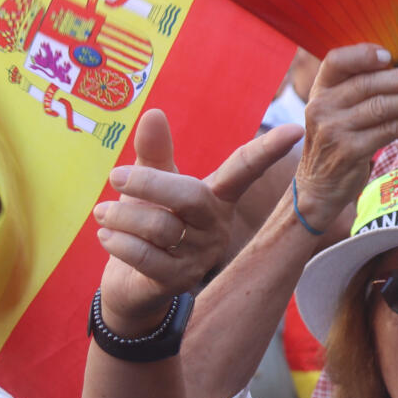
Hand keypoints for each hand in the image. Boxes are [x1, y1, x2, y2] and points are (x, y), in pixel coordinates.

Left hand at [94, 109, 300, 334]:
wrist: (132, 284)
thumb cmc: (148, 224)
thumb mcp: (150, 185)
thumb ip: (154, 152)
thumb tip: (154, 113)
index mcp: (216, 198)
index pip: (244, 170)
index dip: (268, 150)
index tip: (295, 131)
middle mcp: (215, 226)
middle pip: (190, 196)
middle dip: (148, 183)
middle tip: (115, 176)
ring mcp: (200, 256)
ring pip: (160, 227)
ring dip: (122, 216)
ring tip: (102, 213)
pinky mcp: (179, 281)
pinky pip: (146, 256)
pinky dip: (119, 242)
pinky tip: (106, 236)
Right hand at [293, 44, 397, 229]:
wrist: (318, 186)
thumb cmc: (336, 142)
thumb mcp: (335, 111)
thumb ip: (355, 90)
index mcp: (319, 90)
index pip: (336, 61)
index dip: (363, 54)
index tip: (389, 55)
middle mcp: (322, 107)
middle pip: (365, 84)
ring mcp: (334, 130)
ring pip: (381, 107)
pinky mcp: (350, 151)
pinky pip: (389, 131)